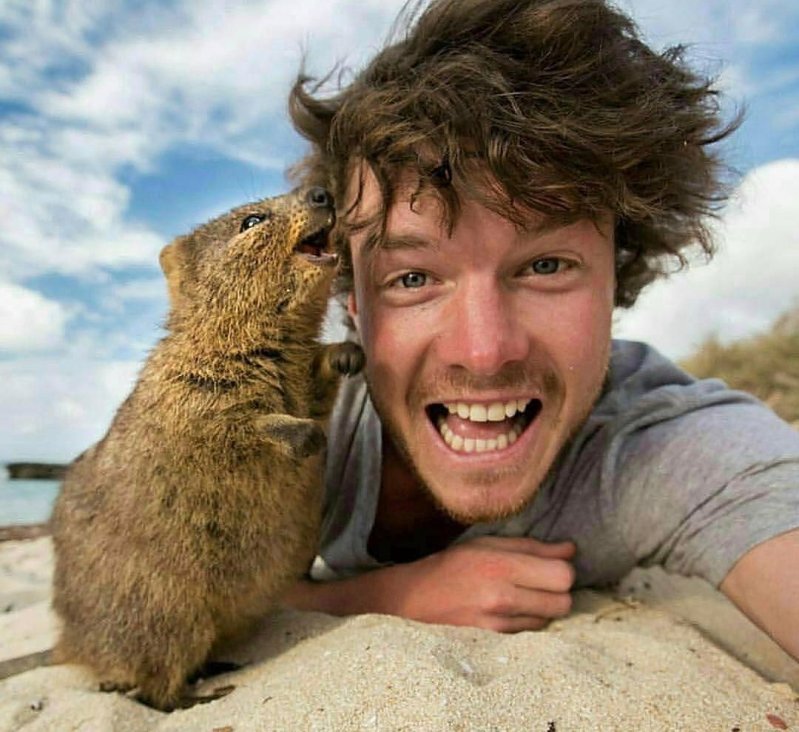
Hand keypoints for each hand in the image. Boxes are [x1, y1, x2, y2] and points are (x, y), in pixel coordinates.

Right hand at [283, 536, 575, 632]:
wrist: (413, 601)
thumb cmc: (452, 565)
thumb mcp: (488, 544)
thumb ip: (531, 547)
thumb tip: (571, 550)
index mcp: (500, 565)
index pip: (562, 575)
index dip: (562, 570)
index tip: (550, 566)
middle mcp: (501, 597)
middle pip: (563, 602)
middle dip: (557, 592)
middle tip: (540, 583)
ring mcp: (498, 624)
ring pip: (549, 621)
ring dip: (543, 609)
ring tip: (521, 596)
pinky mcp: (494, 642)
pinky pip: (530, 634)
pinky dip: (528, 623)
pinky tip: (511, 611)